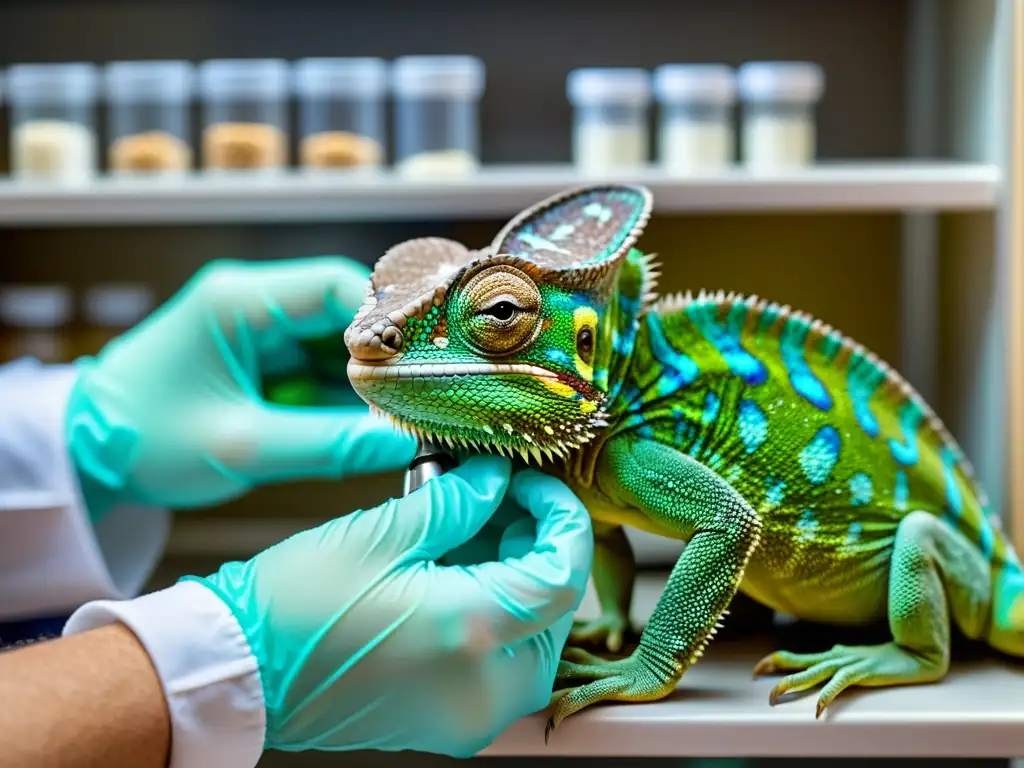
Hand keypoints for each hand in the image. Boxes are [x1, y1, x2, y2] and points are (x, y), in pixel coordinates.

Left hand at [65, 257, 415, 518]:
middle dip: (389, 347)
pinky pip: (319, 356)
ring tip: (411, 403)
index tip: (426, 364)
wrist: (86, 450)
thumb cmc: (144, 440)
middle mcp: (250, 298)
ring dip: (372, 367)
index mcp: (238, 301)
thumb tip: (401, 445)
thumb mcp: (239, 448)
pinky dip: (348, 382)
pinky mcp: (259, 349)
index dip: (389, 322)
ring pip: (338, 331)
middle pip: (346, 304)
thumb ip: (327, 445)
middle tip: (430, 388)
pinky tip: (375, 411)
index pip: (337, 286)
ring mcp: (256, 322)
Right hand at [188, 455, 593, 756]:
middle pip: (555, 610)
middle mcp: (481, 688)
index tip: (533, 485)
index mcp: (469, 633)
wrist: (241, 672)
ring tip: (475, 530)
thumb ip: (456, 502)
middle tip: (502, 502)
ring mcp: (468, 716)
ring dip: (518, 579)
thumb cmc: (294, 606)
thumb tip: (496, 480)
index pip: (562, 574)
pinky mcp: (450, 723)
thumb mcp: (382, 533)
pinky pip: (501, 666)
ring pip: (533, 639)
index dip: (560, 519)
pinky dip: (495, 615)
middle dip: (537, 547)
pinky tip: (460, 571)